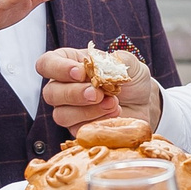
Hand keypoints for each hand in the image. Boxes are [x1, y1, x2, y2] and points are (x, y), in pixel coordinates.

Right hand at [38, 48, 163, 134]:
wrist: (143, 102)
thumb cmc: (130, 78)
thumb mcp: (128, 63)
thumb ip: (116, 60)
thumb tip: (102, 65)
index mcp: (68, 63)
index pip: (46, 64)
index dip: (58, 69)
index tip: (79, 73)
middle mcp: (63, 87)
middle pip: (50, 93)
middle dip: (74, 94)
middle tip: (97, 94)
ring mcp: (68, 110)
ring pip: (61, 115)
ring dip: (87, 111)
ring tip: (112, 104)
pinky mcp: (78, 129)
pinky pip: (77, 130)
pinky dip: (96, 122)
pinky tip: (113, 115)